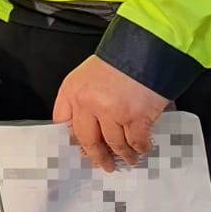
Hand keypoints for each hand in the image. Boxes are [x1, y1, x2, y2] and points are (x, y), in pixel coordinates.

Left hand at [53, 55, 168, 172]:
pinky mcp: (135, 118)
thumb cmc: (120, 58)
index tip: (81, 151)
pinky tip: (143, 149)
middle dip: (98, 156)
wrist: (147, 46)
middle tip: (105, 165)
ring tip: (129, 160)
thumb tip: (90, 129)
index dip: (73, 139)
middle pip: (88, 140)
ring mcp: (111, 112)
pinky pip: (136, 142)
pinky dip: (140, 148)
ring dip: (123, 155)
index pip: (63, 122)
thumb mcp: (89, 73)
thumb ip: (84, 97)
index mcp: (72, 90)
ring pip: (114, 144)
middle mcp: (87, 103)